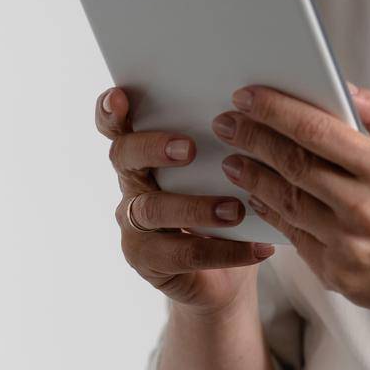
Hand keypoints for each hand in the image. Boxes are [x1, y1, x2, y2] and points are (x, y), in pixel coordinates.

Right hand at [97, 85, 274, 313]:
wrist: (225, 273)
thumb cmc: (224, 202)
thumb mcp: (224, 170)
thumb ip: (224, 143)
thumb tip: (258, 109)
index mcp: (145, 152)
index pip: (117, 126)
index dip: (110, 111)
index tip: (120, 96)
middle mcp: (133, 183)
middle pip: (124, 157)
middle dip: (153, 148)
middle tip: (191, 149)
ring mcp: (134, 224)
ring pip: (152, 209)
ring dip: (196, 207)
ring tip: (235, 210)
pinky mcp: (147, 260)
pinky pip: (183, 253)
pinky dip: (225, 250)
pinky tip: (258, 247)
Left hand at [213, 82, 369, 328]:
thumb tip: (342, 88)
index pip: (317, 131)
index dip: (276, 111)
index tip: (248, 97)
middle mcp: (365, 207)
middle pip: (292, 163)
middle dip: (253, 138)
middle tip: (227, 122)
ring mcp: (346, 243)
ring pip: (284, 200)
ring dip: (251, 175)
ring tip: (232, 157)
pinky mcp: (333, 271)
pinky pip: (290, 234)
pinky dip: (268, 210)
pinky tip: (255, 193)